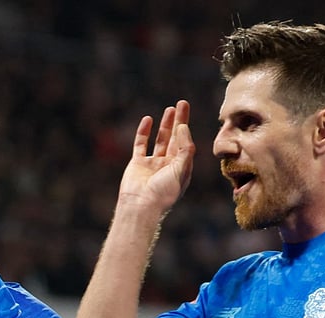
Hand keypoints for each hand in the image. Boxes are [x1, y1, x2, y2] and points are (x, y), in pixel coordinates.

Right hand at [116, 100, 194, 214]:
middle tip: (182, 103)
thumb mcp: (181, 170)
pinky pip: (141, 144)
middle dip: (179, 121)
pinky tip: (148, 120)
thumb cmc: (164, 192)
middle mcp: (168, 164)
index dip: (186, 129)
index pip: (186, 144)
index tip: (184, 116)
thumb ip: (185, 148)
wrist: (141, 206)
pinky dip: (144, 132)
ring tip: (169, 109)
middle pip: (175, 138)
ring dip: (165, 125)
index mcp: (181, 168)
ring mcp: (152, 163)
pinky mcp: (137, 163)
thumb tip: (183, 127)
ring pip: (160, 140)